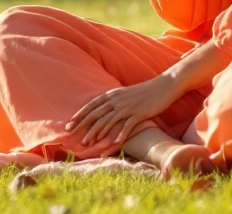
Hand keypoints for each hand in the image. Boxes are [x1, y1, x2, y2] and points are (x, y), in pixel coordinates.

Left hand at [67, 74, 181, 146]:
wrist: (162, 86)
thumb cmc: (142, 92)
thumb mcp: (124, 94)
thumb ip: (112, 101)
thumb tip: (101, 111)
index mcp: (112, 95)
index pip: (91, 105)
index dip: (80, 115)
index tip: (69, 124)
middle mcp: (117, 100)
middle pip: (97, 114)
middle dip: (84, 126)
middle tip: (73, 137)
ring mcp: (127, 107)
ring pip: (108, 121)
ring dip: (97, 133)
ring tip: (88, 144)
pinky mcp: (139, 112)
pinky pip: (128, 124)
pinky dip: (121, 133)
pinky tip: (116, 143)